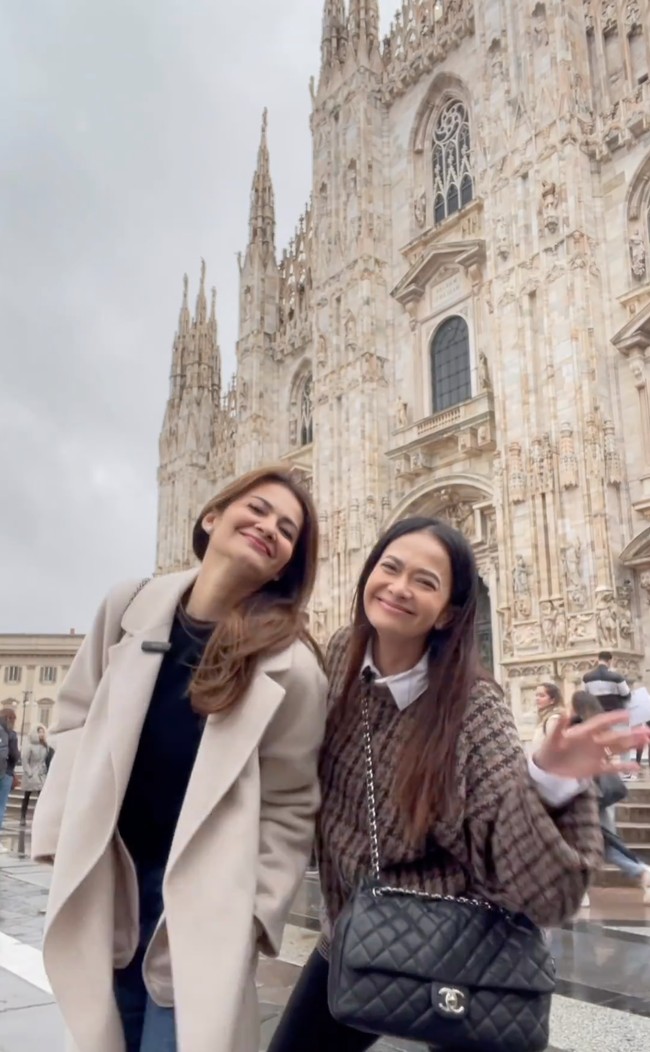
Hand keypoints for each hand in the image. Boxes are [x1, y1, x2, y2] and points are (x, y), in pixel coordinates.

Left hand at [534, 710, 649, 779]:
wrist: (546, 769)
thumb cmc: (549, 749)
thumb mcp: (552, 738)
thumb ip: (558, 726)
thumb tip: (563, 711)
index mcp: (583, 732)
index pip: (601, 723)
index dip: (613, 718)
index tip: (627, 715)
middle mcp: (593, 742)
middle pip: (615, 736)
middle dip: (631, 734)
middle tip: (647, 731)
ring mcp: (596, 755)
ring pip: (617, 749)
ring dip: (631, 745)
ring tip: (646, 741)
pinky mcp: (595, 768)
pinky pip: (612, 767)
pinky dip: (624, 767)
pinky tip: (637, 767)